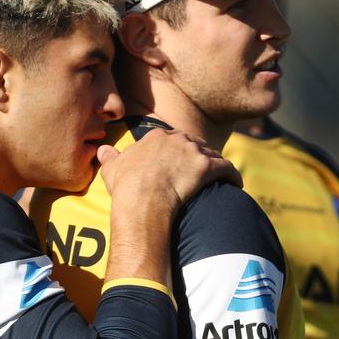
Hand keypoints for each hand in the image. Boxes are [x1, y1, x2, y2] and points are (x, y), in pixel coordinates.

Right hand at [97, 127, 239, 212]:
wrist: (142, 200)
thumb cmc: (126, 186)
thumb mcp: (112, 169)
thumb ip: (109, 157)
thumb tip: (102, 150)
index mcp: (156, 137)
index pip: (171, 139)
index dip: (176, 151)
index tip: (178, 162)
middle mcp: (177, 139)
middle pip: (193, 143)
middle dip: (197, 154)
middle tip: (200, 169)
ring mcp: (194, 152)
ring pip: (211, 153)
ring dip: (217, 164)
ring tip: (221, 178)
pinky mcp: (208, 167)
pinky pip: (227, 168)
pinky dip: (233, 175)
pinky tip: (236, 184)